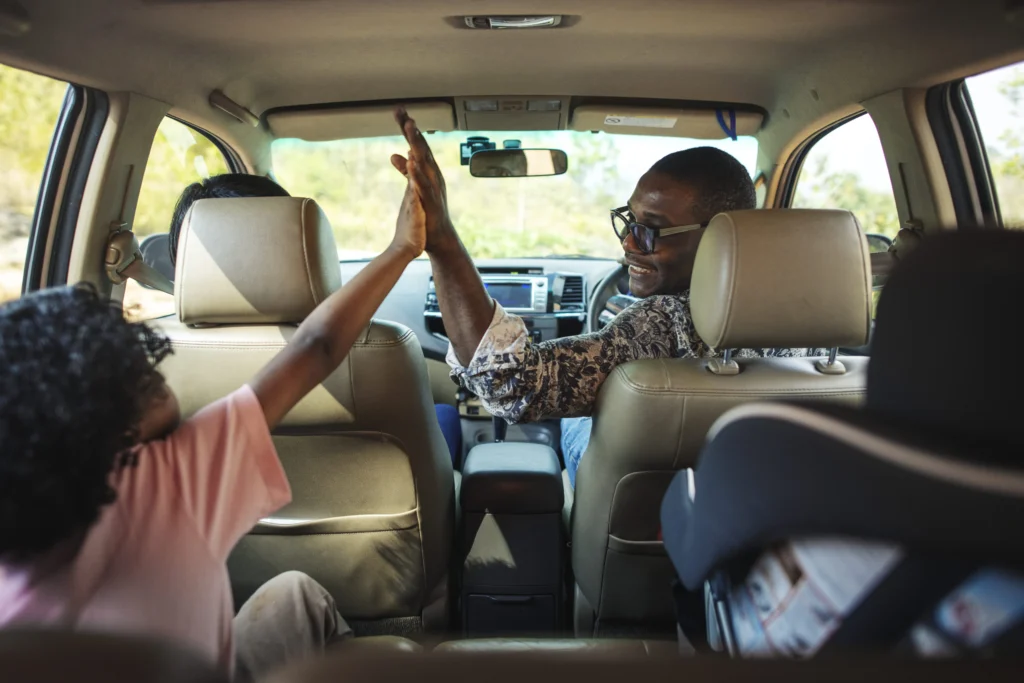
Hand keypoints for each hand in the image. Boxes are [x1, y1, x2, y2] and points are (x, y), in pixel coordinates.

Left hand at [391, 107, 455, 252]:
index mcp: (427, 170)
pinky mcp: (431, 201)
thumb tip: (394, 154)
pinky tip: (412, 161)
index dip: (408, 128)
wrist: (438, 237)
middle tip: (404, 112)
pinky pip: (423, 184)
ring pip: (424, 162)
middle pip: (421, 148)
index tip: (399, 111)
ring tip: (410, 128)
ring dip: (418, 144)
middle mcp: (433, 175)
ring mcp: (433, 187)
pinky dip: (418, 172)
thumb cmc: (427, 212)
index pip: (416, 145)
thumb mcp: (412, 187)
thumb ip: (405, 170)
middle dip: (413, 130)